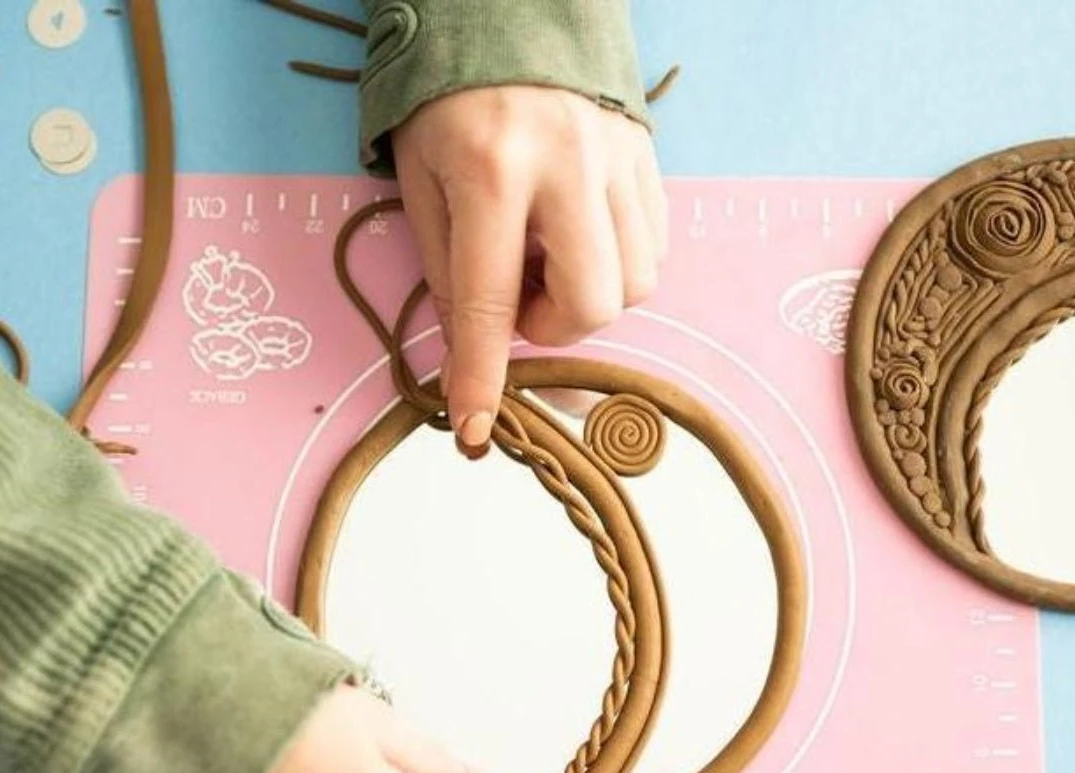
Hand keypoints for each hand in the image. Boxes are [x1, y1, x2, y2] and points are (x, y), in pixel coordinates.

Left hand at [393, 85, 667, 449]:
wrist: (507, 12)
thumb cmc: (449, 105)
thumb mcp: (423, 185)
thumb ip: (450, 274)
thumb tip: (473, 357)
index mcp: (491, 170)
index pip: (489, 301)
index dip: (483, 375)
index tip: (474, 428)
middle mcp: (566, 164)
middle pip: (593, 301)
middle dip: (554, 326)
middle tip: (518, 299)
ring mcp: (617, 156)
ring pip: (635, 281)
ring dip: (586, 296)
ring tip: (546, 258)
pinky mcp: (647, 154)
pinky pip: (652, 246)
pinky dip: (614, 263)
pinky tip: (577, 236)